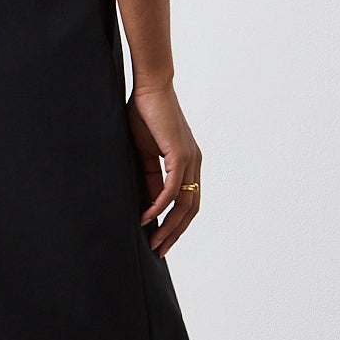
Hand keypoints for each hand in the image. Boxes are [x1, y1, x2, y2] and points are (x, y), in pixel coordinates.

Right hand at [127, 80, 201, 255]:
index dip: (176, 224)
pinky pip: (171, 189)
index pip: (187, 202)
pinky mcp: (180, 155)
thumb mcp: (145, 152)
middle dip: (175, 233)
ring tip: (153, 242)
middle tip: (160, 251)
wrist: (150, 88)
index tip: (161, 239)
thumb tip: (148, 202)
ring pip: (184, 204)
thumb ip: (150, 176)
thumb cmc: (144, 114)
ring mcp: (190, 160)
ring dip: (169, 226)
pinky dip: (159, 206)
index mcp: (188, 163)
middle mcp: (194, 164)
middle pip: (191, 209)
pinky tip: (146, 217)